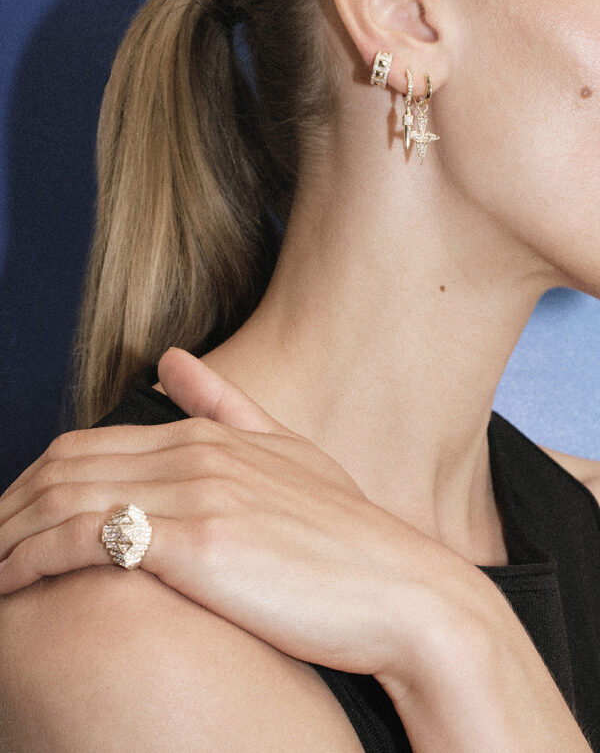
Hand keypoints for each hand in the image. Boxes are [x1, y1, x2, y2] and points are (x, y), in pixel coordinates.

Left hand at [0, 348, 486, 690]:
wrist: (404, 592)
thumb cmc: (347, 540)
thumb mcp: (291, 457)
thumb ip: (228, 406)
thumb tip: (171, 358)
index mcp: (211, 437)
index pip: (87, 447)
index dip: (33, 484)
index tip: (8, 521)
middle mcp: (196, 454)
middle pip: (64, 467)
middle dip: (6, 507)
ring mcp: (197, 493)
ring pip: (63, 499)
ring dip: (6, 533)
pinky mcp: (200, 543)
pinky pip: (85, 542)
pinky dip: (29, 560)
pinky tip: (6, 584)